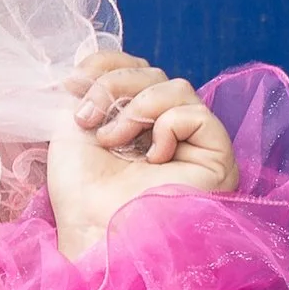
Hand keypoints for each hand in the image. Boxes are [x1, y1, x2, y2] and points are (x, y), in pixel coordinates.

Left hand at [47, 49, 239, 258]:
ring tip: (113, 140)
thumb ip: (87, 86)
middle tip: (86, 118)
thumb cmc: (81, 192)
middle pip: (152, 73)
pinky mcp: (217, 158)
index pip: (134, 68)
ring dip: (135, 106)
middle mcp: (167, 131)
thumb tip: (89, 55)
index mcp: (135, 122)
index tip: (71, 84)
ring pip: (176, 86)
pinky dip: (167, 125)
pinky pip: (196, 113)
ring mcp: (194, 144)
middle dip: (113, 86)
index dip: (106, 64)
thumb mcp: (72, 125)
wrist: (95, 234)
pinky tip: (151, 159)